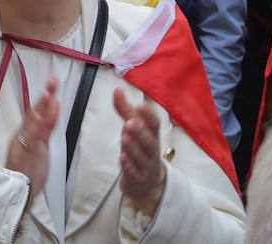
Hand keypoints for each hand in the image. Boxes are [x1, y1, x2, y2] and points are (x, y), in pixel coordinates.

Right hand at [6, 77, 58, 200]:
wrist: (17, 192)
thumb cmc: (27, 172)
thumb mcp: (39, 148)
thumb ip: (44, 130)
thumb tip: (49, 114)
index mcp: (26, 134)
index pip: (37, 113)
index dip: (45, 99)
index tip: (51, 86)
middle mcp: (23, 135)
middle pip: (35, 112)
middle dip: (45, 96)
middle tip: (53, 81)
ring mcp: (24, 143)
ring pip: (34, 121)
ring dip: (42, 106)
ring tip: (49, 92)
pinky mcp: (27, 152)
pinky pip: (32, 137)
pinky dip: (37, 126)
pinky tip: (41, 116)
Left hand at [114, 88, 165, 215]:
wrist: (147, 183)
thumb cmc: (140, 148)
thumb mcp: (133, 128)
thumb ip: (125, 110)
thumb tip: (117, 89)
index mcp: (152, 135)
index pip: (154, 124)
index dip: (148, 115)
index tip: (140, 105)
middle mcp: (152, 150)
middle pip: (150, 142)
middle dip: (141, 132)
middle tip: (130, 123)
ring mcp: (147, 166)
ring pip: (142, 158)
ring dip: (133, 148)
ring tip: (124, 138)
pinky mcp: (139, 179)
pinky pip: (135, 173)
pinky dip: (129, 166)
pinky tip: (122, 158)